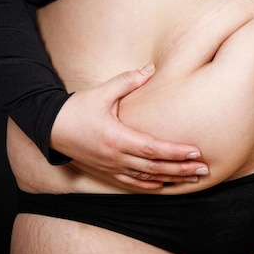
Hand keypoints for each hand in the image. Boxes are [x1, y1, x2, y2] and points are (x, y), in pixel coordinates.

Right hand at [50, 63, 207, 188]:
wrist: (49, 128)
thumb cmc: (76, 109)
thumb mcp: (101, 92)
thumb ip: (128, 81)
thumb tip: (151, 68)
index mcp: (116, 137)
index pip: (152, 149)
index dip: (175, 153)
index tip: (195, 152)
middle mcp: (115, 157)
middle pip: (155, 167)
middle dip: (181, 169)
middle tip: (204, 169)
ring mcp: (111, 166)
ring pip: (146, 178)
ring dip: (171, 178)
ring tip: (193, 177)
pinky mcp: (106, 170)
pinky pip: (131, 182)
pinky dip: (150, 185)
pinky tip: (164, 185)